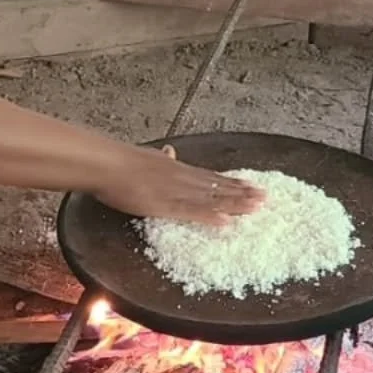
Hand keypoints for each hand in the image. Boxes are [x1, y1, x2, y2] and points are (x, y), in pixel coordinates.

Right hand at [91, 147, 264, 226]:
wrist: (107, 164)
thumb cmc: (121, 161)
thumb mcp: (146, 154)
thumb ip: (161, 156)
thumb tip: (169, 150)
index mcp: (177, 168)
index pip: (210, 176)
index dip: (232, 182)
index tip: (251, 185)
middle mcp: (182, 178)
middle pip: (217, 187)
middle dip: (242, 193)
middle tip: (265, 198)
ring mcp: (175, 191)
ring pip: (210, 198)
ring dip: (234, 203)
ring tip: (256, 207)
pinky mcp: (165, 205)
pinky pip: (191, 213)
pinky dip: (209, 217)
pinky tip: (226, 222)